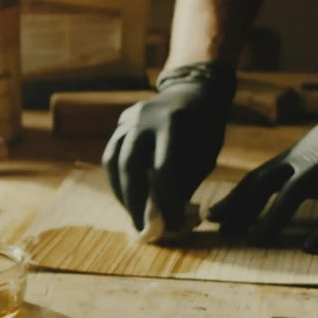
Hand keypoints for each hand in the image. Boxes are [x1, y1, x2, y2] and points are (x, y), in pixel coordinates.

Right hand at [104, 62, 236, 230]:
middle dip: (135, 201)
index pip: (165, 170)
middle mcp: (144, 118)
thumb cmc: (205, 128)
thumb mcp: (205, 154)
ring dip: (120, 192)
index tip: (172, 225)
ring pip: (112, 160)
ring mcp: (128, 118)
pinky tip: (128, 194)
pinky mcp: (121, 123)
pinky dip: (117, 178)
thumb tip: (166, 217)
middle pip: (130, 166)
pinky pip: (112, 153)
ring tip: (132, 213)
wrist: (193, 90)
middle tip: (141, 227)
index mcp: (173, 123)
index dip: (167, 201)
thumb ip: (185, 181)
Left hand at [207, 57, 317, 252]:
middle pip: (262, 182)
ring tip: (255, 240)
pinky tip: (311, 247)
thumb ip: (314, 163)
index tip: (212, 216)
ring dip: (271, 218)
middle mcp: (306, 157)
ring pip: (292, 193)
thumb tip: (305, 184)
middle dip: (238, 206)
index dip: (234, 198)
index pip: (257, 178)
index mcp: (299, 153)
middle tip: (217, 228)